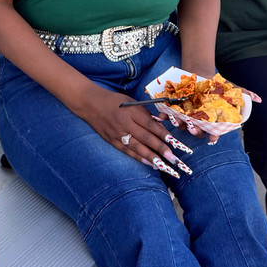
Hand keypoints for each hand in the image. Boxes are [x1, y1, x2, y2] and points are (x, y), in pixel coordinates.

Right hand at [76, 82, 193, 177]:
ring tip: (164, 165)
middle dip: (161, 149)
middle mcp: (125, 123)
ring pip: (137, 148)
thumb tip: (161, 126)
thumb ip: (145, 114)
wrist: (91, 103)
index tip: (175, 143)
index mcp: (131, 111)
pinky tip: (149, 163)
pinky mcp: (112, 141)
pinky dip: (139, 158)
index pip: (150, 125)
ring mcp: (117, 133)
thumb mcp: (132, 102)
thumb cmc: (115, 101)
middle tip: (173, 158)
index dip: (163, 135)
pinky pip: (127, 151)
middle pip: (146, 138)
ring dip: (152, 157)